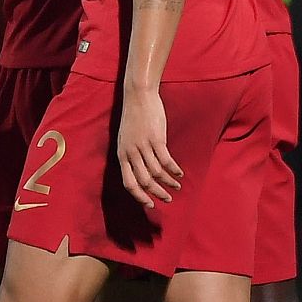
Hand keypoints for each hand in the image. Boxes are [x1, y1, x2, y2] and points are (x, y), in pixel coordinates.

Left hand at [117, 86, 182, 206]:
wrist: (138, 96)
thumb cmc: (134, 118)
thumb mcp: (126, 139)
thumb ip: (132, 155)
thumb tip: (142, 172)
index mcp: (121, 154)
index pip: (128, 182)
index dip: (139, 196)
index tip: (150, 204)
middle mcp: (130, 153)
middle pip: (144, 181)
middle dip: (157, 193)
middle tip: (168, 199)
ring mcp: (143, 146)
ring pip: (157, 173)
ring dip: (168, 182)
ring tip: (176, 186)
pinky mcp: (156, 139)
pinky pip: (166, 161)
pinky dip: (174, 170)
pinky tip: (179, 173)